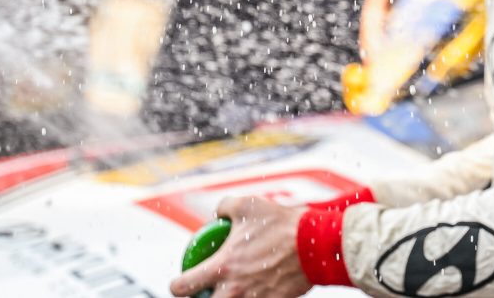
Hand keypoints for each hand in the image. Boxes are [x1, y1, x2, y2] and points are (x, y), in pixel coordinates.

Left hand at [169, 196, 312, 297]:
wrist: (316, 244)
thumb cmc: (281, 224)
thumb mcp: (248, 204)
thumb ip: (224, 207)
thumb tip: (217, 215)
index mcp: (223, 267)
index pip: (183, 286)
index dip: (177, 286)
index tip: (180, 282)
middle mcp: (234, 290)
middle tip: (206, 289)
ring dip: (226, 297)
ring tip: (231, 288)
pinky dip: (251, 297)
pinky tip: (255, 288)